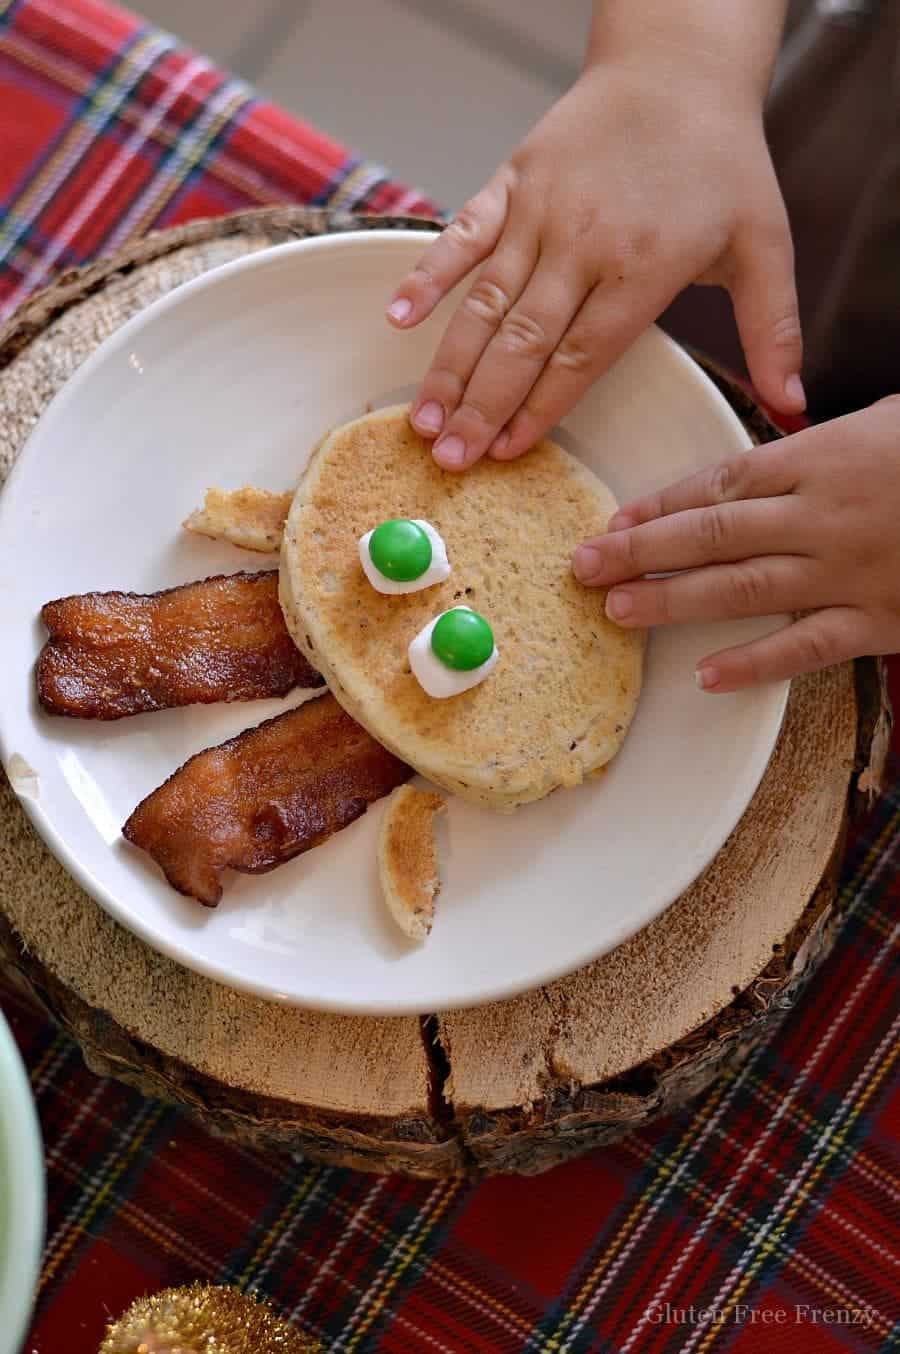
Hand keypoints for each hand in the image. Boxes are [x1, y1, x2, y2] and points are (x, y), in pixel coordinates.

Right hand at [386, 60, 803, 470]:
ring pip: (486, 302)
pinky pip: (462, 234)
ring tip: (422, 418)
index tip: (508, 453)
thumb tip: (792, 401)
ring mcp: (540, 213)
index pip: (582, 357)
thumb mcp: (765, 244)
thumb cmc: (720, 161)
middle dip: (482, 407)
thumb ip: (773, 329)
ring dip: (451, 365)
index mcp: (643, 269)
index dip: (540, 410)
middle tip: (451, 461)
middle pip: (524, 342)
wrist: (678, 68)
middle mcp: (584, 245)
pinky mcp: (511, 183)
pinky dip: (428, 274)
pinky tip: (398, 319)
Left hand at [571, 400, 899, 688]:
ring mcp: (849, 572)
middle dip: (639, 554)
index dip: (657, 507)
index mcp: (822, 458)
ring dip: (673, 602)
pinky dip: (756, 664)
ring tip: (618, 611)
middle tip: (582, 568)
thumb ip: (816, 447)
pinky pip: (807, 646)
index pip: (718, 485)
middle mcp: (822, 516)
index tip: (611, 523)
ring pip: (742, 589)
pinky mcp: (882, 619)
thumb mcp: (884, 422)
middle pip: (710, 536)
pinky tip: (707, 676)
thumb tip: (757, 465)